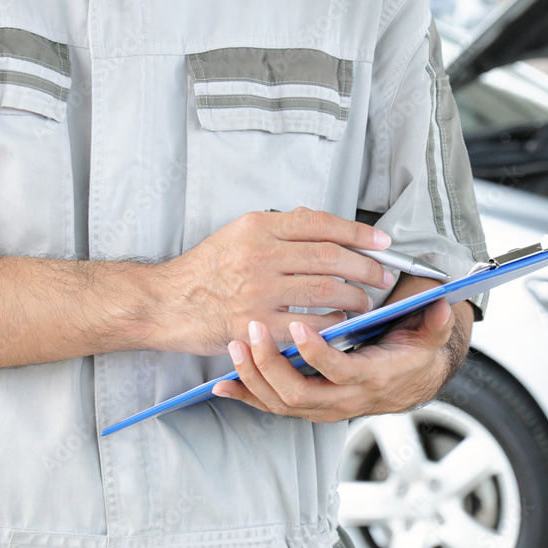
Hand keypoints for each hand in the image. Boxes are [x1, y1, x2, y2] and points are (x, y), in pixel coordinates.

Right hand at [147, 208, 394, 355]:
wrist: (165, 302)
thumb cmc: (203, 270)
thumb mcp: (237, 233)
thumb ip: (279, 228)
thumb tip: (323, 225)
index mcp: (259, 227)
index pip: (322, 223)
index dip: (359, 233)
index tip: (383, 242)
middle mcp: (260, 254)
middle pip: (331, 256)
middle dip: (366, 267)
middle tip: (383, 276)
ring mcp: (259, 290)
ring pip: (326, 288)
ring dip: (355, 296)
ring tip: (366, 301)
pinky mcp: (256, 323)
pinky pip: (309, 323)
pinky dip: (333, 323)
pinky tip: (341, 323)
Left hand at [211, 290, 473, 421]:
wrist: (410, 383)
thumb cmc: (413, 353)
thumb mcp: (430, 337)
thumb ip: (434, 322)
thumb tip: (441, 303)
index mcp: (371, 379)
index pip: (338, 371)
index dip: (315, 351)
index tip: (296, 324)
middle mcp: (343, 400)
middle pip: (299, 393)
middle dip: (270, 365)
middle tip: (251, 331)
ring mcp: (322, 407)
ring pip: (280, 403)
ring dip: (254, 377)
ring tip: (235, 345)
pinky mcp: (307, 406)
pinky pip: (272, 407)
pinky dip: (247, 397)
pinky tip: (223, 384)